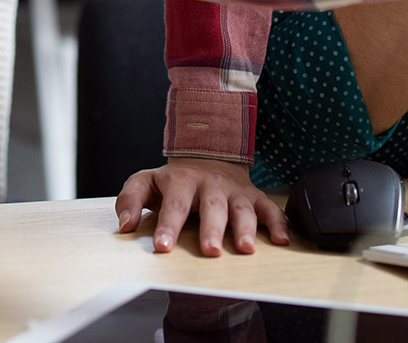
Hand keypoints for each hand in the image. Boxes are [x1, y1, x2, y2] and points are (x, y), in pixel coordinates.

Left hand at [115, 159, 288, 255]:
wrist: (207, 155)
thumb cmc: (173, 181)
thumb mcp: (146, 182)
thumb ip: (130, 200)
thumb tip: (125, 225)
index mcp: (181, 180)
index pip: (173, 204)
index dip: (168, 226)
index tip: (162, 248)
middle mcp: (210, 184)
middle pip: (212, 206)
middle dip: (212, 229)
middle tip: (210, 251)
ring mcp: (234, 190)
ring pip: (242, 207)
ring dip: (246, 228)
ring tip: (246, 249)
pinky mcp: (254, 196)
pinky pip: (269, 208)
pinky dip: (278, 223)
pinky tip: (281, 241)